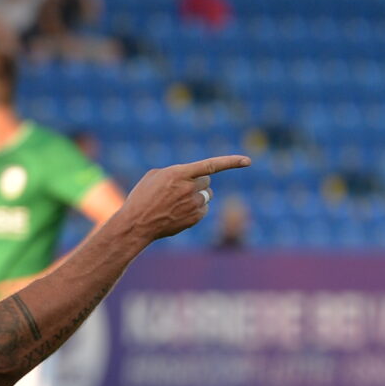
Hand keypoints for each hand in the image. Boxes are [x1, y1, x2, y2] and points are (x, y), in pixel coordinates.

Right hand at [121, 154, 248, 242]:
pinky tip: (179, 212)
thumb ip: (177, 172)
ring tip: (178, 202)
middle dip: (199, 183)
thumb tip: (191, 175)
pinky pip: (204, 208)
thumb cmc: (142, 197)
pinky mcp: (195, 217)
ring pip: (207, 195)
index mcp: (178, 173)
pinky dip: (196, 209)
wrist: (136, 224)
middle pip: (207, 181)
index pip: (211, 165)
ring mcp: (193, 204)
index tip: (248, 161)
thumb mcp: (154, 176)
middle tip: (183, 189)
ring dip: (198, 195)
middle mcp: (189, 188)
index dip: (231, 162)